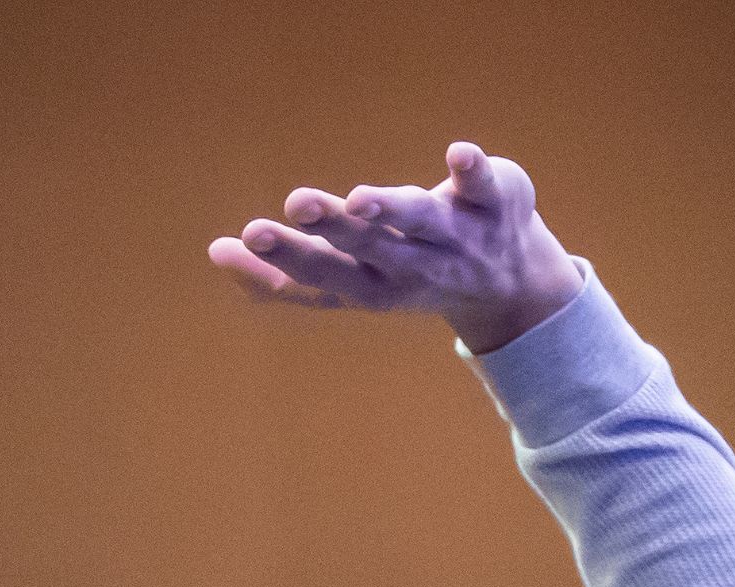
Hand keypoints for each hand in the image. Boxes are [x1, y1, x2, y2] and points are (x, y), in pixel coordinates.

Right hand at [209, 140, 582, 355]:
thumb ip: (288, 272)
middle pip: (365, 252)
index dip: (283, 264)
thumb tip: (217, 256)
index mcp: (372, 284)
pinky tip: (456, 152)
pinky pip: (481, 184)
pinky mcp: (491, 201)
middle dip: (327, 234)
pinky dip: (470, 169)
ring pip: (416, 223)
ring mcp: (454, 236)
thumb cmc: (413, 271)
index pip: (323, 278)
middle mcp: (411, 266)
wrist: (517, 286)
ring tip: (357, 200)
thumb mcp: (352, 280)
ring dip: (388, 211)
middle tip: (286, 212)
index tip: (239, 242)